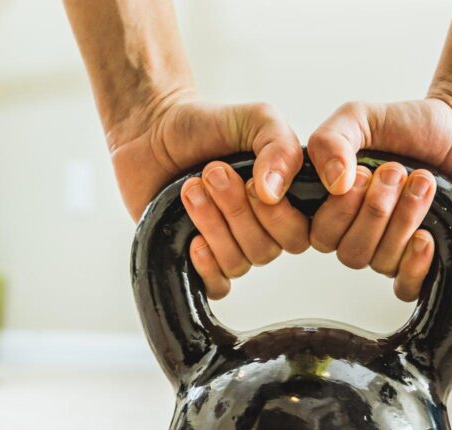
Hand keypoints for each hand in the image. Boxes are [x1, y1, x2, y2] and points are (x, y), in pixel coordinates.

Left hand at [108, 94, 308, 298]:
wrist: (152, 130)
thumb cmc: (206, 124)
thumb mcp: (255, 119)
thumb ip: (278, 146)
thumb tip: (274, 193)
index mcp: (284, 202)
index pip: (299, 233)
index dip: (276, 215)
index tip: (250, 180)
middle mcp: (261, 228)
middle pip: (267, 250)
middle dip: (237, 213)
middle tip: (211, 173)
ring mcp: (229, 245)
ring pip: (239, 263)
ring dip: (213, 226)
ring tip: (190, 189)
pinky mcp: (198, 260)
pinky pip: (217, 286)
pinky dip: (207, 268)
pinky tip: (193, 241)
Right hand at [307, 92, 451, 297]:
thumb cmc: (416, 125)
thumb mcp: (362, 117)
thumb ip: (331, 140)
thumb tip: (334, 185)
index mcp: (340, 206)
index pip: (320, 234)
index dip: (340, 211)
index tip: (363, 174)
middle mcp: (362, 233)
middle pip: (350, 253)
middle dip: (375, 211)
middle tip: (398, 172)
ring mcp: (393, 251)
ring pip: (380, 263)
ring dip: (403, 221)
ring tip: (424, 183)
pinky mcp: (426, 263)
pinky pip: (406, 288)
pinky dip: (414, 265)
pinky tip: (427, 236)